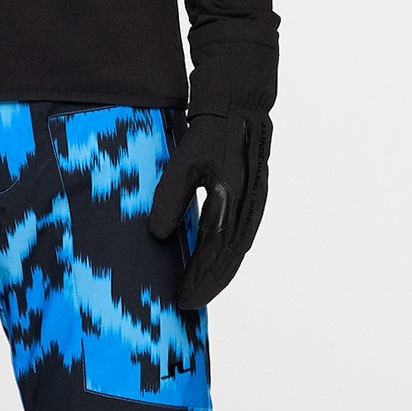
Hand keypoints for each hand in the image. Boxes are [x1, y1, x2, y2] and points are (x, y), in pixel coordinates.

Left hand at [149, 106, 270, 309]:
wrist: (240, 106)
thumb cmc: (210, 132)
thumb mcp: (183, 164)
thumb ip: (169, 200)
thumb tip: (157, 235)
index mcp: (231, 203)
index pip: (214, 255)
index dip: (199, 281)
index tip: (182, 300)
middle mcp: (247, 208)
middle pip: (229, 260)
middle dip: (208, 285)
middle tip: (187, 304)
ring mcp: (254, 204)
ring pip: (238, 251)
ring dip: (220, 273)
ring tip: (200, 290)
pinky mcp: (253, 198)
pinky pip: (241, 237)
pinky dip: (228, 256)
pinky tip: (214, 262)